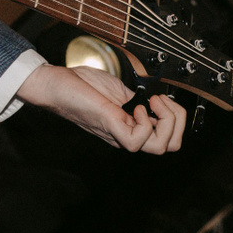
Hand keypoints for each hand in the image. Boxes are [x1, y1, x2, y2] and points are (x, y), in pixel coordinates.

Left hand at [15, 63, 186, 154]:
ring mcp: (119, 133)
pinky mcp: (109, 127)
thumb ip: (137, 98)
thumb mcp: (119, 90)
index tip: (164, 97)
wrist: (55, 83)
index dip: (176, 118)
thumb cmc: (81, 85)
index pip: (168, 138)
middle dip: (178, 122)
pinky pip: (136, 142)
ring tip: (153, 103)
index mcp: (132, 126)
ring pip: (158, 148)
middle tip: (162, 102)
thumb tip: (155, 99)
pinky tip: (136, 107)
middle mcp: (128, 134)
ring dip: (166, 121)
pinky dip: (144, 123)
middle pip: (169, 147)